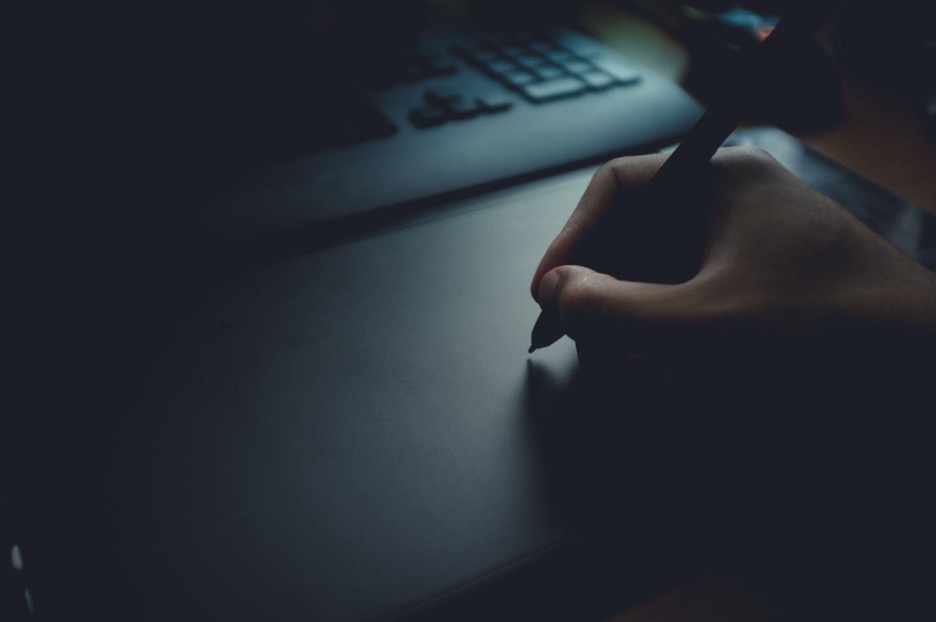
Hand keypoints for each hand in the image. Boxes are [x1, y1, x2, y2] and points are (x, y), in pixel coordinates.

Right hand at [530, 146, 935, 369]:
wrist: (921, 368)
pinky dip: (672, 340)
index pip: (616, 188)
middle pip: (632, 236)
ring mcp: (747, 247)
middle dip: (606, 295)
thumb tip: (557, 292)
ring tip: (643, 369)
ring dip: (639, 326)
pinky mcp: (758, 288)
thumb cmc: (826, 332)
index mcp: (719, 180)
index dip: (572, 238)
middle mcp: (731, 203)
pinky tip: (678, 376)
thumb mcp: (702, 325)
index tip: (549, 290)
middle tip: (589, 340)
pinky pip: (689, 304)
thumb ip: (615, 309)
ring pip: (657, 278)